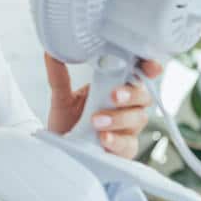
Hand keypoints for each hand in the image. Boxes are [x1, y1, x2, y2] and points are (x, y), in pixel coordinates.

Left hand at [44, 52, 162, 158]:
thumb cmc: (68, 120)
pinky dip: (116, 140)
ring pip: (138, 118)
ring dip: (118, 118)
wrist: (60, 148)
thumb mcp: (61, 97)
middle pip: (144, 95)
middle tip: (114, 96)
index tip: (149, 66)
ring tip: (96, 121)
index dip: (150, 67)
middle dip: (131, 94)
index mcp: (116, 86)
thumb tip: (50, 52)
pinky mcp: (125, 149)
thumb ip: (59, 76)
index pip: (139, 73)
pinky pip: (128, 144)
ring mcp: (128, 128)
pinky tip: (103, 138)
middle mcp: (127, 105)